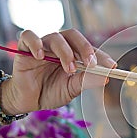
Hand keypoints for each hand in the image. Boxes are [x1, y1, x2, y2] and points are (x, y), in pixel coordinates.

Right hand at [2, 29, 116, 114]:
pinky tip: (40, 56)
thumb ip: (86, 81)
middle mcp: (60, 47)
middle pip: (73, 35)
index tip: (112, 66)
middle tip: (91, 64)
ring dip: (65, 52)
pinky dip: (35, 43)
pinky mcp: (24, 48)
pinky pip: (28, 36)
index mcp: (73, 54)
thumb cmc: (50, 92)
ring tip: (69, 69)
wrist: (29, 101)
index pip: (89, 49)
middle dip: (85, 48)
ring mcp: (43, 46)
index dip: (101, 56)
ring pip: (56, 37)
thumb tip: (105, 77)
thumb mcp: (71, 89)